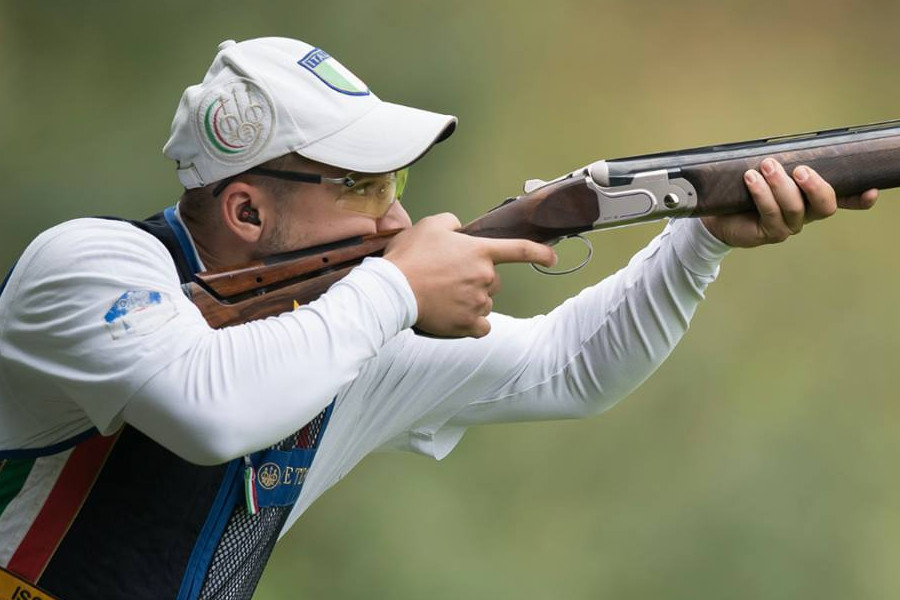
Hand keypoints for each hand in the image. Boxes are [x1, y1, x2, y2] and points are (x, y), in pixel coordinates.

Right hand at [384, 213, 556, 337]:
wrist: (393, 290)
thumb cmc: (409, 257)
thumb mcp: (430, 225)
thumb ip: (452, 223)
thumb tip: (458, 229)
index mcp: (480, 251)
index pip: (520, 250)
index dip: (540, 253)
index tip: (552, 258)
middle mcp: (485, 277)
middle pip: (494, 280)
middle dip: (478, 279)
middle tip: (450, 277)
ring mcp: (478, 303)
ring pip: (485, 303)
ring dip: (471, 300)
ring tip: (444, 296)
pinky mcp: (467, 324)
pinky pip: (481, 326)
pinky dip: (471, 323)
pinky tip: (454, 316)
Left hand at [701, 158, 878, 247]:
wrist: (720, 213)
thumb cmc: (747, 188)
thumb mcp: (768, 170)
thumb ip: (784, 160)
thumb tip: (787, 142)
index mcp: (813, 197)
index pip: (844, 198)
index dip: (859, 198)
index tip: (871, 191)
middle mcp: (806, 213)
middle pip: (825, 205)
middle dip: (815, 186)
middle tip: (801, 169)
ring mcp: (790, 225)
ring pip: (795, 208)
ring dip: (781, 185)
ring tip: (767, 166)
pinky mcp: (770, 233)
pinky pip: (771, 213)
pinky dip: (762, 194)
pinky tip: (751, 179)